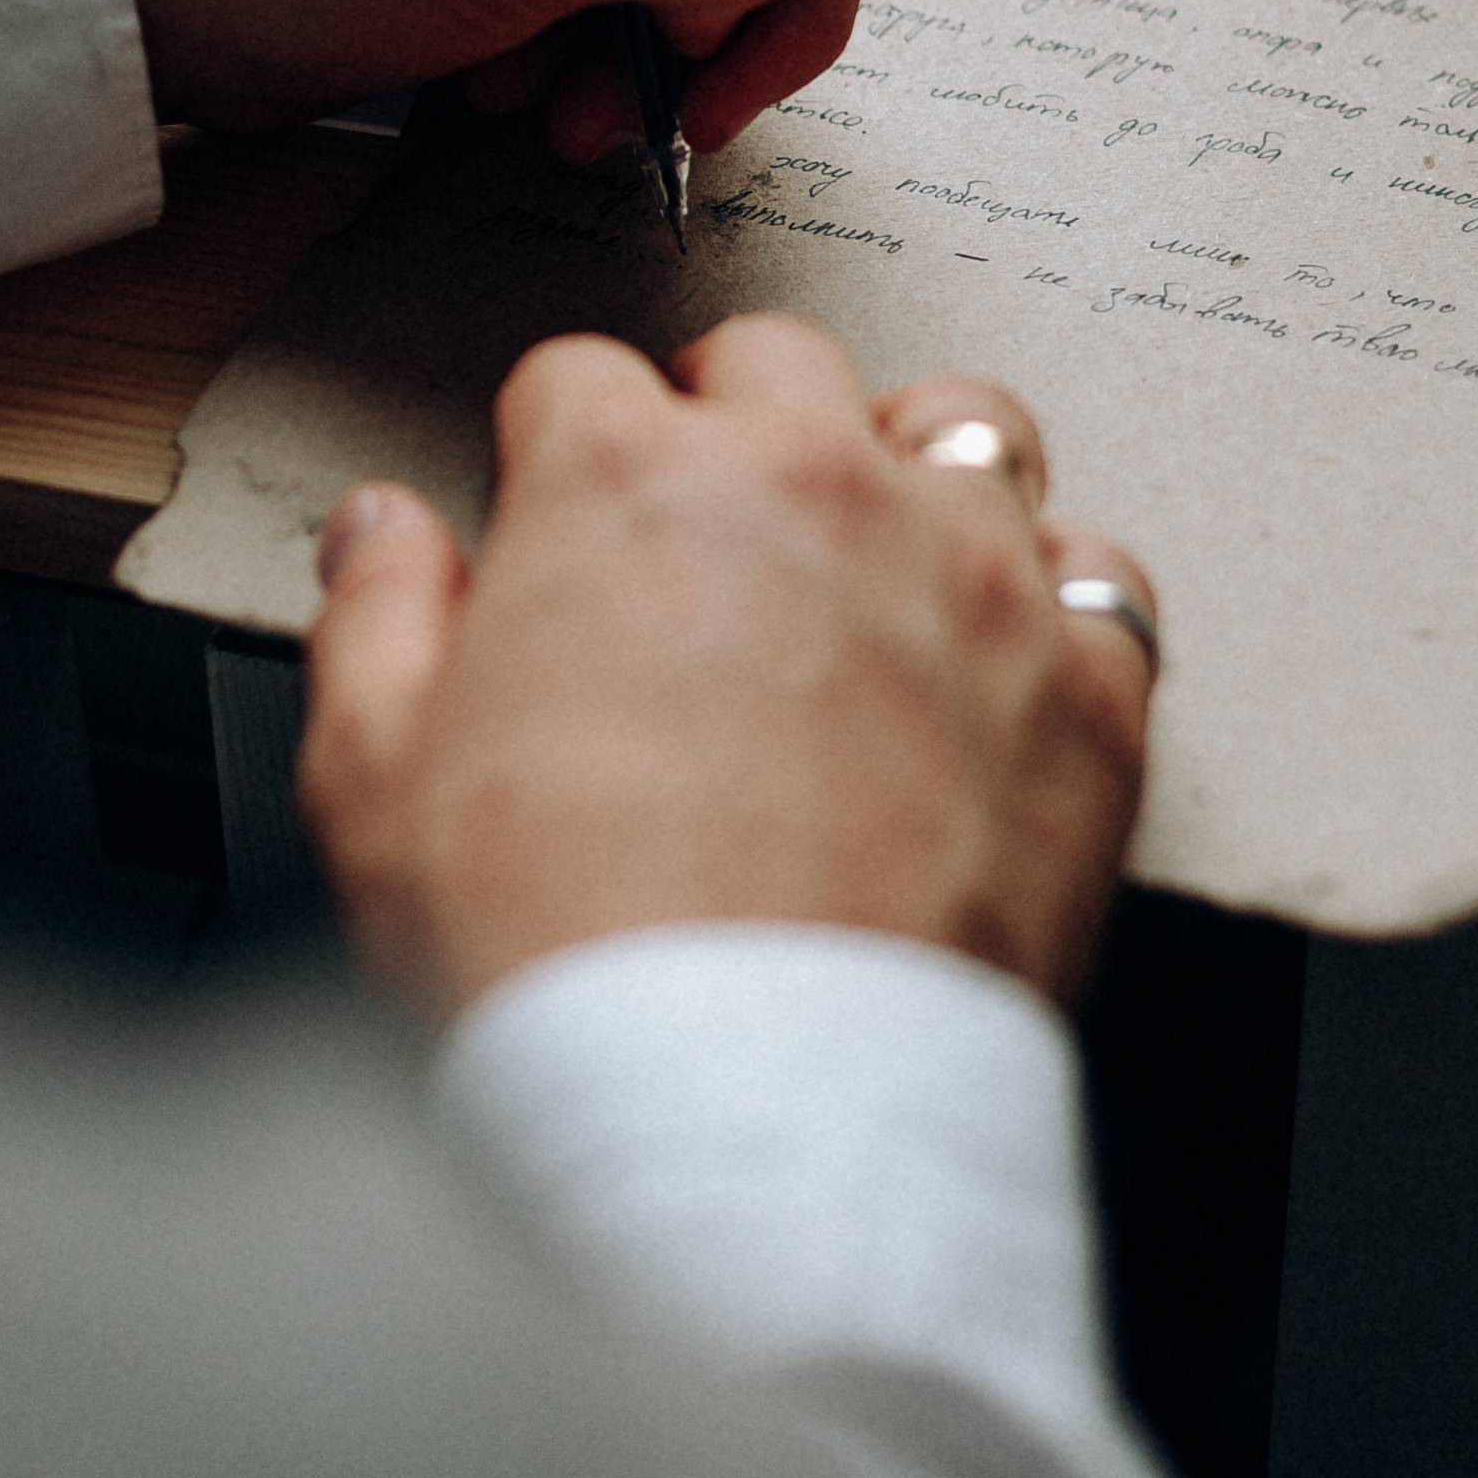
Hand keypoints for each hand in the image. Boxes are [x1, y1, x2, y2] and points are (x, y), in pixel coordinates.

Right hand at [297, 316, 1155, 1016]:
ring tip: (873, 561)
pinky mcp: (1087, 689)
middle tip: (705, 525)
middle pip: (782, 361)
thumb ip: (378, 617)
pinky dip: (1052, 609)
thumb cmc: (559, 956)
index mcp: (631, 479)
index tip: (557, 514)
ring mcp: (973, 576)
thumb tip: (381, 532)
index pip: (582, 378)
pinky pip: (1102, 582)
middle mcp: (817, 484)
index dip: (555, 450)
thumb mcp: (375, 780)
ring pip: (967, 429)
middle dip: (731, 416)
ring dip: (911, 473)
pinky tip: (999, 670)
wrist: (743, 1115)